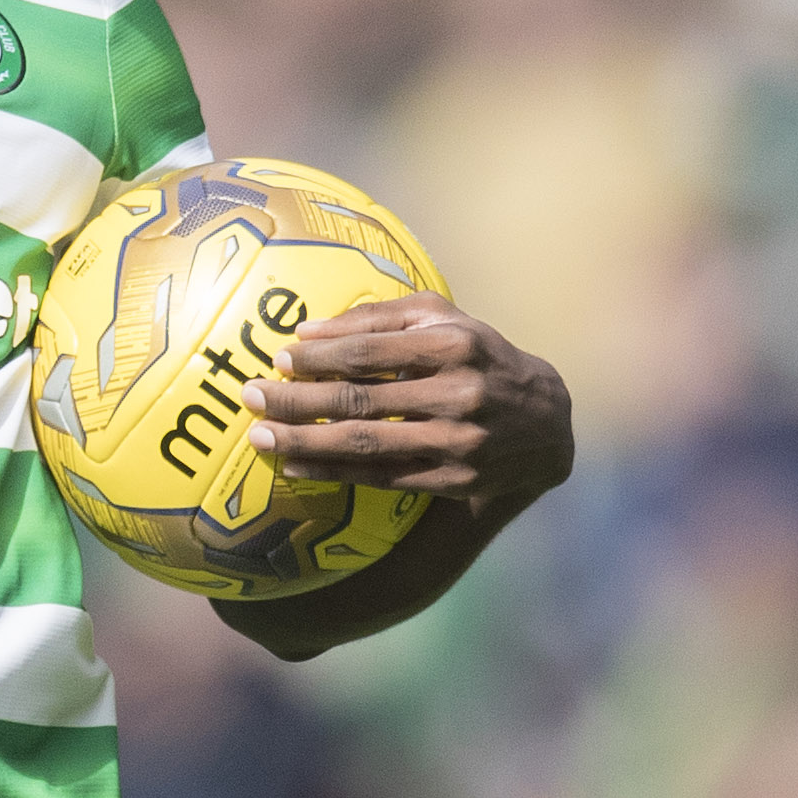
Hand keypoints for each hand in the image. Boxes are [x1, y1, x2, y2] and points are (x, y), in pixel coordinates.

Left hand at [239, 295, 574, 510]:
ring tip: (261, 436)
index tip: (279, 357)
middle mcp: (458, 394)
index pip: (371, 352)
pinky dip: (333, 472)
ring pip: (365, 444)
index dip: (320, 356)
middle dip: (298, 400)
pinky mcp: (453, 480)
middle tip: (251, 397)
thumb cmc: (480, 357)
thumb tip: (308, 329)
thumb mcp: (446, 320)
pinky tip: (295, 466)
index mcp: (455, 345)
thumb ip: (381, 317)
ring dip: (306, 442)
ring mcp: (457, 443)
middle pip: (361, 400)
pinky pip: (380, 477)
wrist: (545, 422)